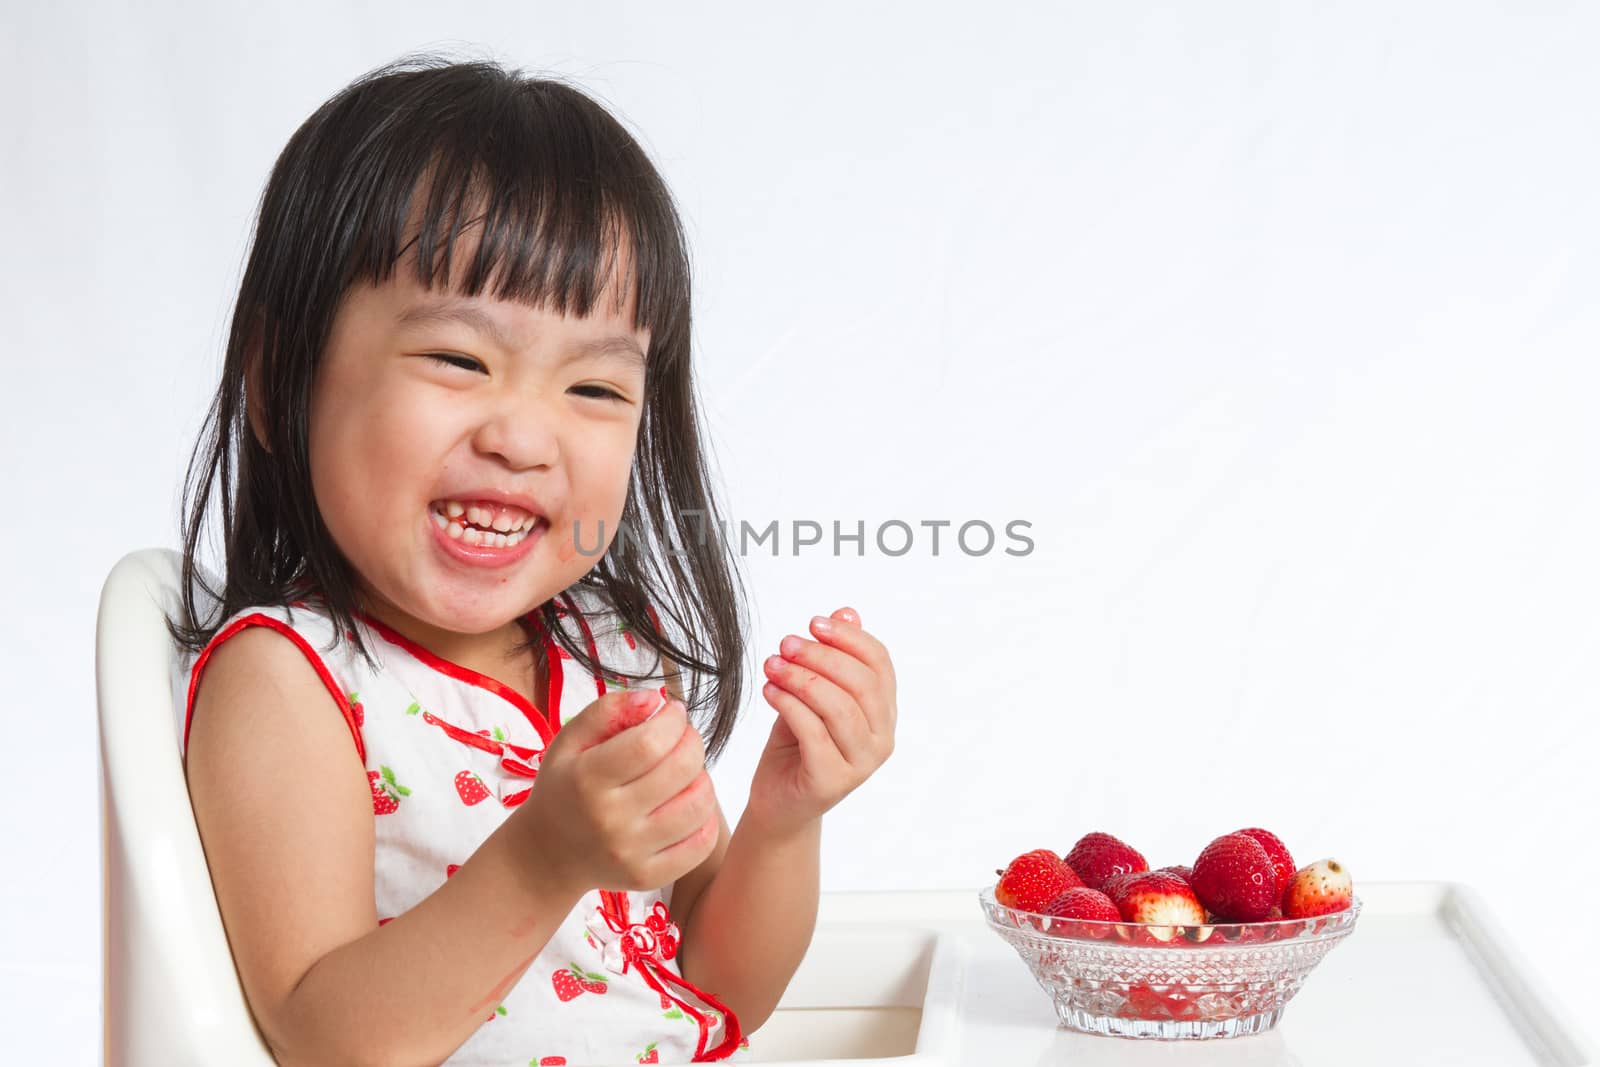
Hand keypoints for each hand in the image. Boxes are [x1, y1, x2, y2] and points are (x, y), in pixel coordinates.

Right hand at [516, 688, 718, 893]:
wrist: (547, 855)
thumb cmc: (565, 787)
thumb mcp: (570, 741)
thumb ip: (608, 710)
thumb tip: (655, 699)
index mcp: (587, 779)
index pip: (650, 743)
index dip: (672, 720)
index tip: (673, 712)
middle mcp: (610, 819)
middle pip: (681, 769)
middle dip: (692, 742)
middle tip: (682, 738)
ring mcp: (631, 853)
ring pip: (699, 805)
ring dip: (702, 777)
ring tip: (684, 772)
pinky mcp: (648, 877)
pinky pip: (701, 843)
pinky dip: (705, 817)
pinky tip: (687, 803)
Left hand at [748, 606, 896, 838]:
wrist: (777, 803)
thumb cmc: (796, 745)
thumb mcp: (812, 695)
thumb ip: (831, 659)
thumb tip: (847, 611)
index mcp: (883, 713)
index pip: (880, 664)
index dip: (850, 638)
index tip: (814, 622)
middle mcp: (881, 739)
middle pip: (862, 684)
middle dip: (822, 656)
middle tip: (786, 643)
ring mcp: (861, 764)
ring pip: (839, 708)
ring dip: (802, 679)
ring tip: (773, 665)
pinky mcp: (832, 782)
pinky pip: (813, 733)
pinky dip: (789, 705)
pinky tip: (769, 691)